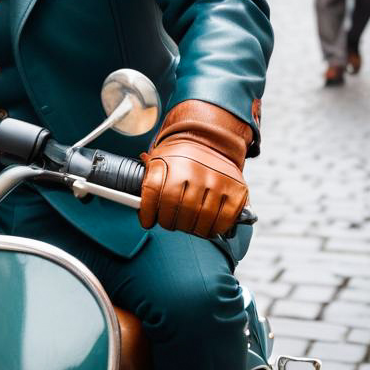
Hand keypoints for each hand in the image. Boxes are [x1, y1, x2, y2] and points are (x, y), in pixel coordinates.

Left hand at [139, 100, 251, 237]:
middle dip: (169, 222)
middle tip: (169, 223)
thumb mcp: (159, 157)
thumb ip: (147, 177)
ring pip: (199, 219)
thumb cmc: (180, 156)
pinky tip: (205, 226)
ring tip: (186, 225)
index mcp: (171, 162)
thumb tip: (133, 199)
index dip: (147, 212)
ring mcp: (217, 181)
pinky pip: (223, 220)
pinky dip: (212, 229)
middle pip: (176, 211)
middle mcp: (194, 170)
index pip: (153, 193)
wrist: (210, 141)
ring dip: (190, 229)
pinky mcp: (236, 191)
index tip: (147, 221)